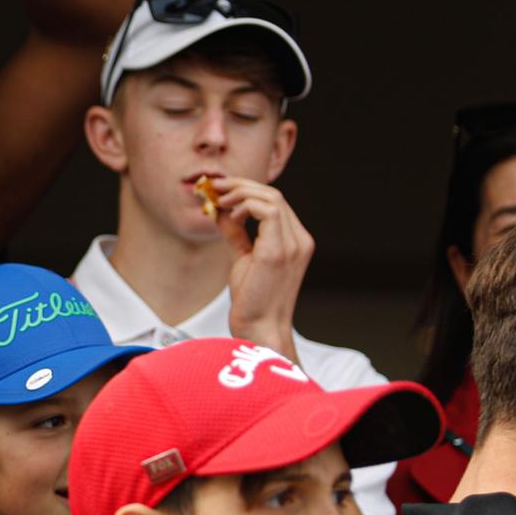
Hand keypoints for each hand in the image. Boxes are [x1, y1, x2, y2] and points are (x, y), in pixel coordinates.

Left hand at [210, 177, 313, 362]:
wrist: (259, 329)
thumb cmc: (252, 300)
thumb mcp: (242, 258)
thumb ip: (237, 233)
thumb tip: (221, 212)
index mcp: (296, 241)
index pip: (276, 202)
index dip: (247, 190)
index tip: (221, 191)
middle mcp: (300, 240)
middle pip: (274, 194)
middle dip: (241, 185)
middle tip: (215, 187)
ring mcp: (293, 245)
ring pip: (271, 198)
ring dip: (240, 193)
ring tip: (219, 201)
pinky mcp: (278, 252)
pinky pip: (267, 211)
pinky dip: (244, 205)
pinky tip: (229, 216)